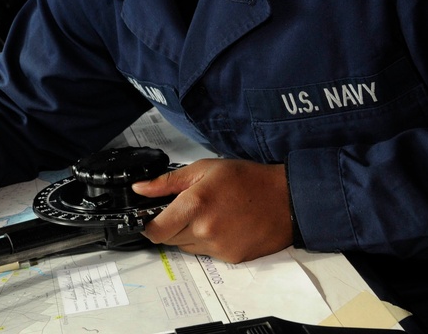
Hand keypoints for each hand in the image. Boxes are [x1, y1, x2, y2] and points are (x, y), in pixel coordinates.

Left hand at [133, 158, 292, 263]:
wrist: (287, 200)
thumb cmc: (247, 180)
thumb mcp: (204, 169)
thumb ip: (167, 182)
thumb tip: (140, 189)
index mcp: (194, 205)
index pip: (155, 230)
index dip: (148, 225)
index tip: (150, 216)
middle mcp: (204, 231)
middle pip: (168, 239)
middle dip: (170, 225)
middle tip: (185, 208)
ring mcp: (218, 248)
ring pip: (185, 247)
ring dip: (187, 234)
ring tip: (207, 214)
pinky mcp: (230, 259)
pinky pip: (205, 253)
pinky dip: (206, 242)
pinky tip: (221, 225)